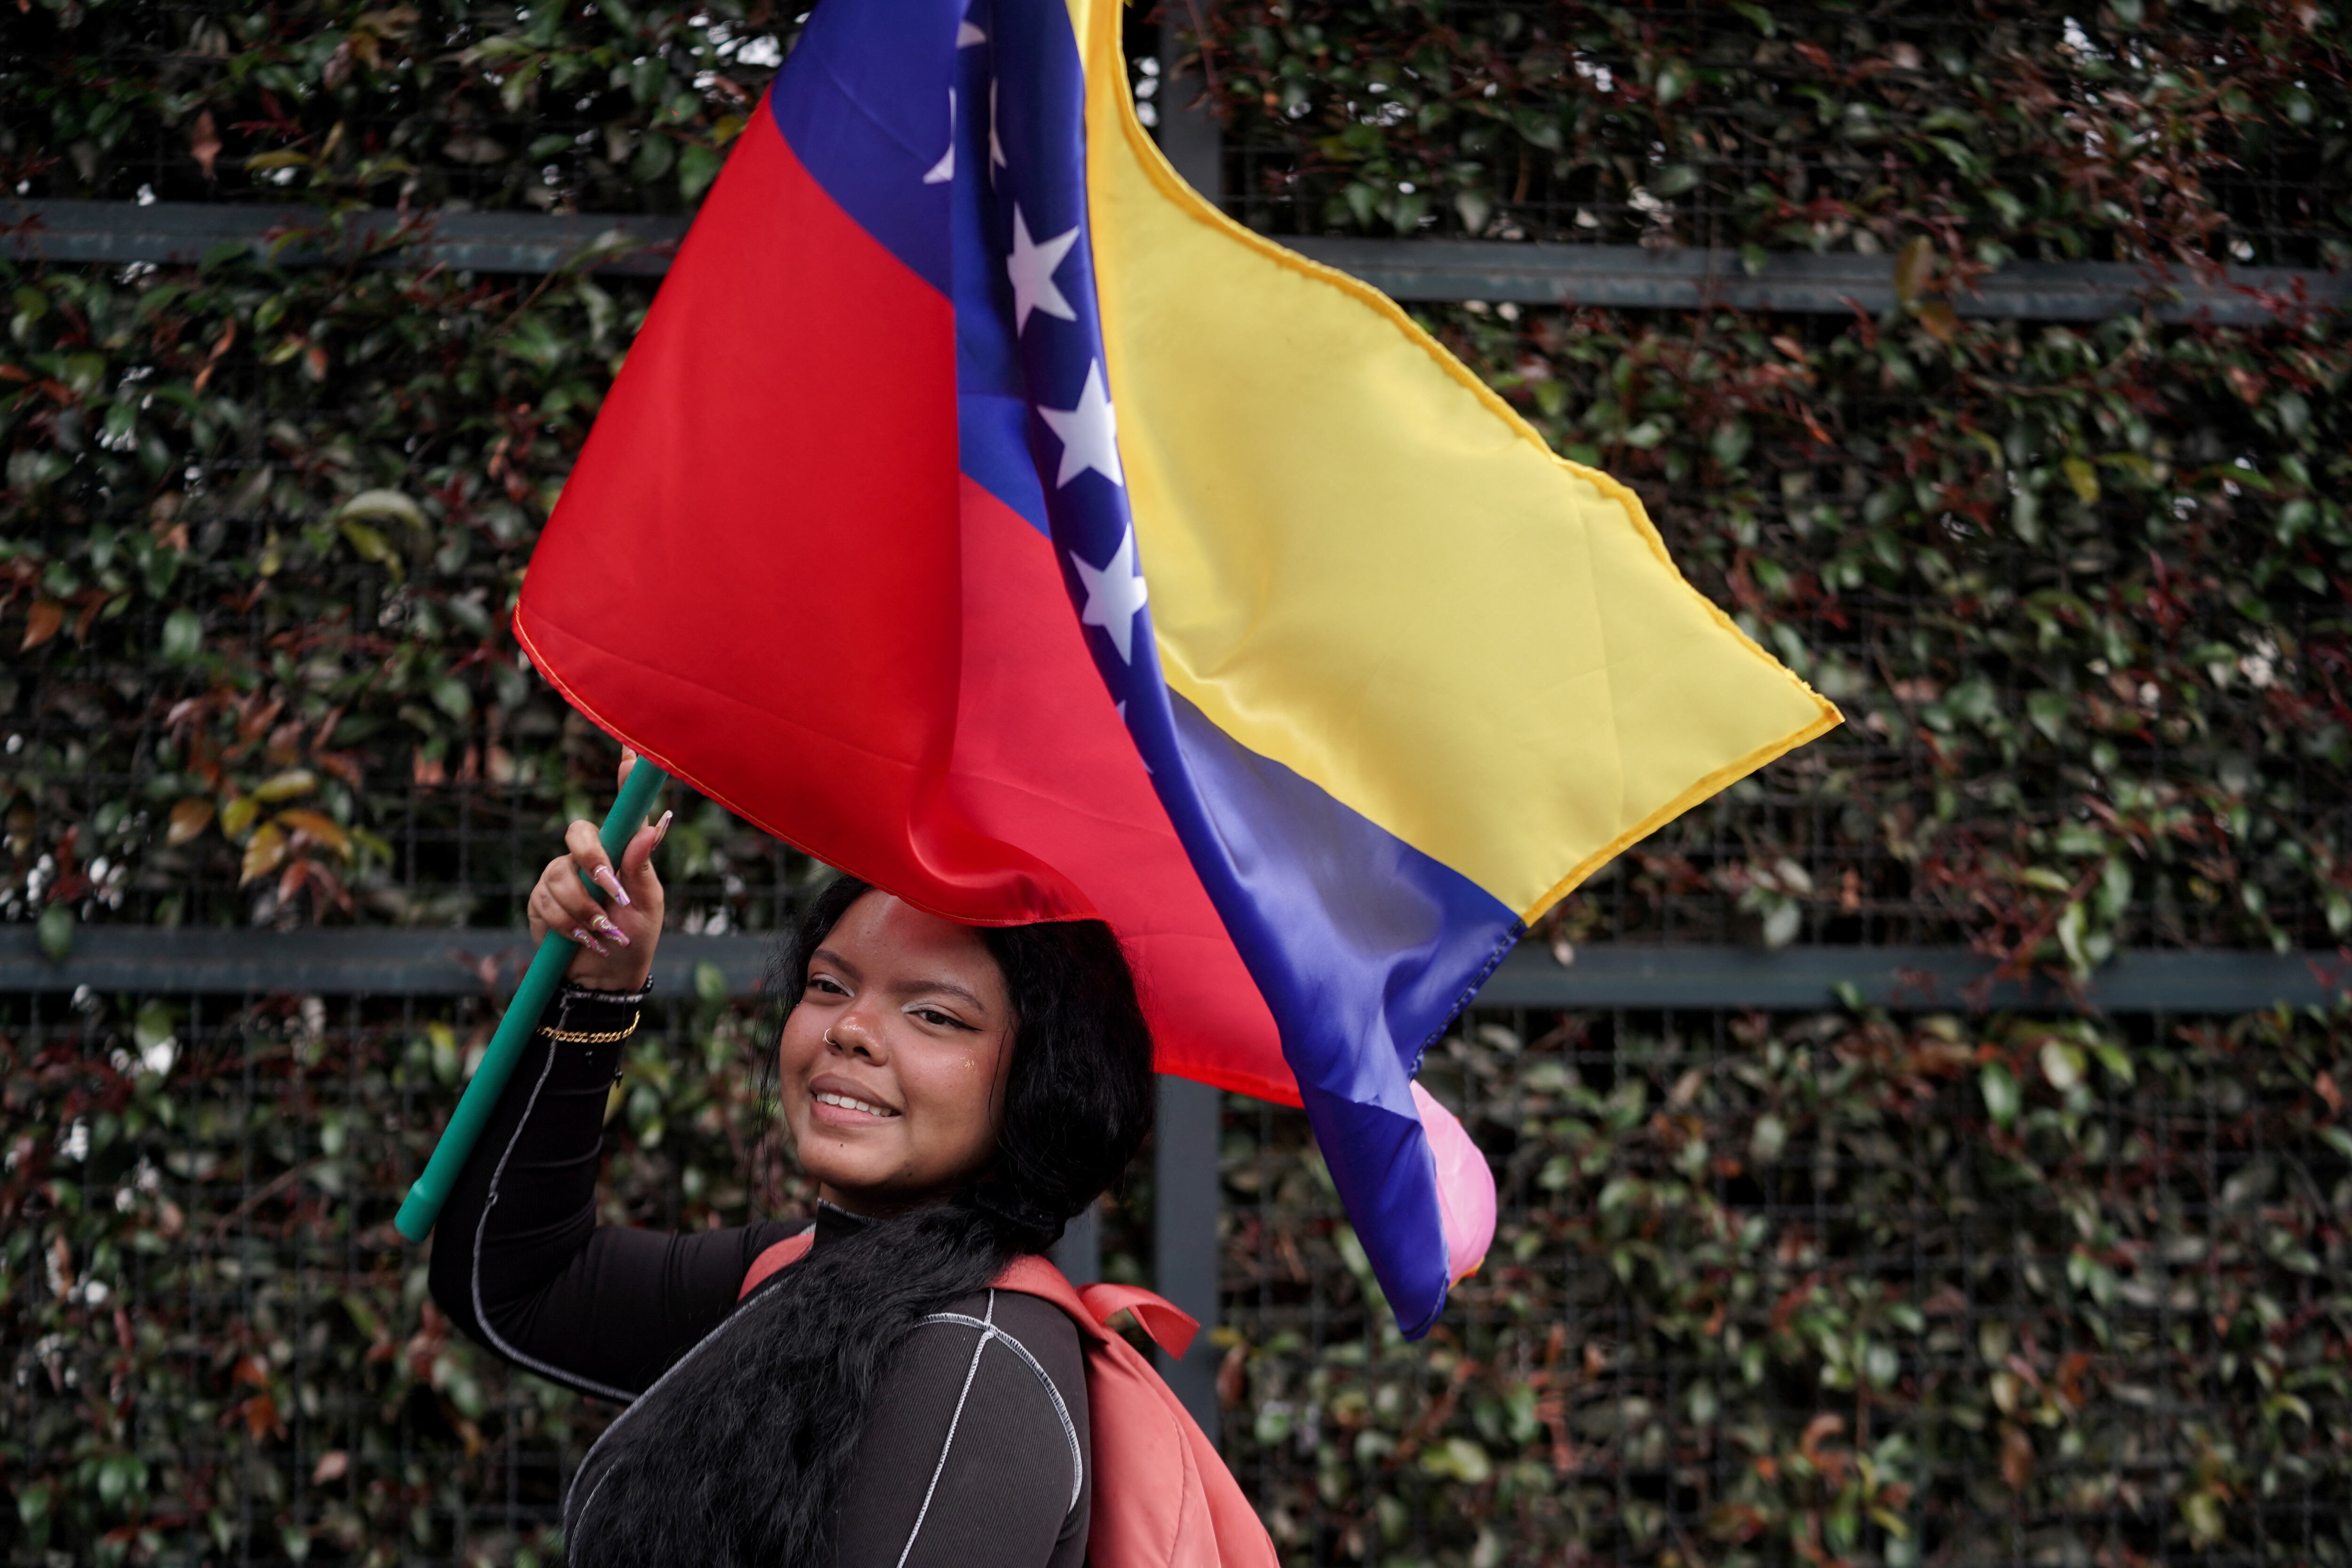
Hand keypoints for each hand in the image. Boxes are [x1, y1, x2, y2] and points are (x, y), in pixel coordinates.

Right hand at [526, 749, 669, 990]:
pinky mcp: (541, 899)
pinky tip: (586, 939)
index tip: (632, 748)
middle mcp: (588, 853)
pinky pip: (547, 902)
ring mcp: (561, 874)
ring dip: (585, 910)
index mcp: (621, 849)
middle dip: (593, 862)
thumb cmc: (637, 935)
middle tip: (612, 891)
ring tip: (604, 932)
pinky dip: (570, 925)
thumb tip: (653, 824)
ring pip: (562, 876)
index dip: (625, 774)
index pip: (622, 808)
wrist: (607, 976)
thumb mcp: (649, 903)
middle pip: (578, 833)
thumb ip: (642, 866)